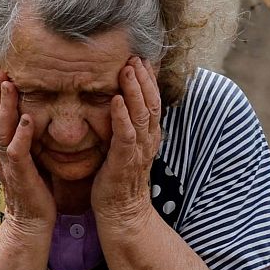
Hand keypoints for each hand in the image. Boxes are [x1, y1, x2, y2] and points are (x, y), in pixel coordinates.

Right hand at [0, 73, 55, 233]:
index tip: (1, 74)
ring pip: (1, 130)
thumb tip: (36, 117)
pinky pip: (17, 151)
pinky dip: (21, 134)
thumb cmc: (35, 190)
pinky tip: (26, 118)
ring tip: (9, 85)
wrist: (31, 223)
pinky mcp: (19, 175)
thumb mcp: (29, 159)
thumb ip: (28, 140)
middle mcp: (0, 153)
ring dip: (5, 107)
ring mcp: (8, 164)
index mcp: (2, 149)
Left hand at [92, 57, 162, 228]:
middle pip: (151, 102)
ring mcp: (138, 151)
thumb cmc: (118, 179)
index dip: (149, 79)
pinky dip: (122, 116)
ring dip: (135, 90)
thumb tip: (118, 101)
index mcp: (149, 135)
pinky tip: (117, 100)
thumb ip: (126, 125)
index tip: (141, 57)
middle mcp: (148, 140)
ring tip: (127, 69)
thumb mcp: (125, 147)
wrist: (122, 213)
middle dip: (144, 78)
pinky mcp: (124, 162)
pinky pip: (126, 135)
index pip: (153, 101)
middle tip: (135, 55)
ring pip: (142, 114)